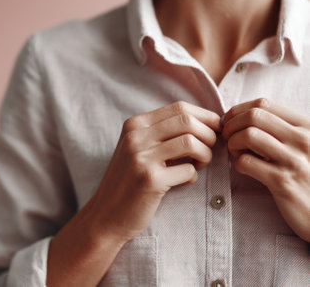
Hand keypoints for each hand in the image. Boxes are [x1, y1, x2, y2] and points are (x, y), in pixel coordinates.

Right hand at [86, 101, 220, 242]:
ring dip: (205, 154)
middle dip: (209, 135)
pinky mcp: (150, 180)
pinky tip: (184, 182)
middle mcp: (135, 137)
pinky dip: (193, 176)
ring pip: (191, 142)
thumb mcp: (138, 149)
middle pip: (187, 121)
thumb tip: (208, 122)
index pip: (179, 107)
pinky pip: (188, 170)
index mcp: (134, 125)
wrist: (106, 215)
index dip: (205, 117)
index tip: (215, 131)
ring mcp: (141, 158)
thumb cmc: (130, 181)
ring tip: (199, 165)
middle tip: (209, 151)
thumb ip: (163, 134)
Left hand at [222, 98, 309, 241]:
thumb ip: (281, 131)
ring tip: (236, 153)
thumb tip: (243, 118)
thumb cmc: (307, 177)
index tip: (230, 123)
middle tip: (227, 138)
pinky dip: (237, 163)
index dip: (237, 111)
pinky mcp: (283, 182)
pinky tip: (243, 168)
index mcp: (306, 127)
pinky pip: (246, 163)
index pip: (263, 104)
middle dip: (231, 125)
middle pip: (253, 116)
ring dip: (233, 143)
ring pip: (249, 135)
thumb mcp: (302, 148)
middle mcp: (302, 140)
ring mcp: (293, 161)